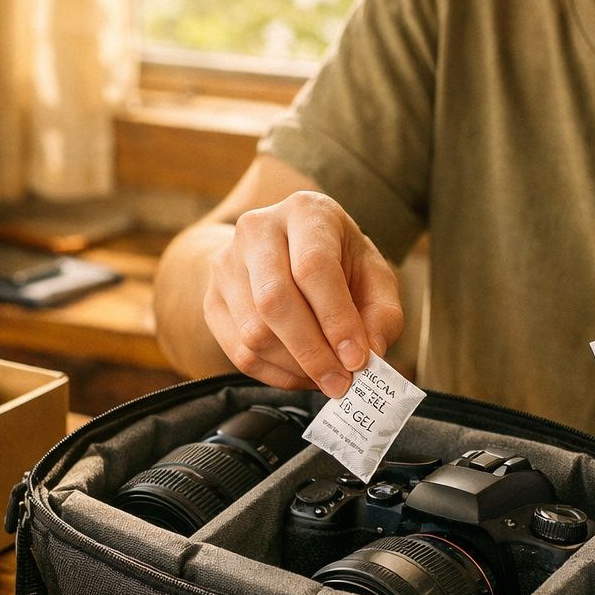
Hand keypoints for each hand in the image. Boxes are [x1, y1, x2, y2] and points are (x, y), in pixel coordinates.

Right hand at [204, 191, 403, 395]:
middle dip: (312, 352)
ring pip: (254, 333)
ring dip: (295, 367)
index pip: (313, 267)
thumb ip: (382, 313)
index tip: (357, 359)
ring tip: (326, 377)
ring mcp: (226, 264)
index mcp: (305, 211)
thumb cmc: (338, 263)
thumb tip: (371, 351)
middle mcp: (257, 229)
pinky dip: (276, 375)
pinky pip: (239, 352)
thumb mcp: (373, 275)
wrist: (283, 251)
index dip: (336, 318)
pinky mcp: (211, 300)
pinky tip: (302, 375)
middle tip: (340, 383)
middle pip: (274, 301)